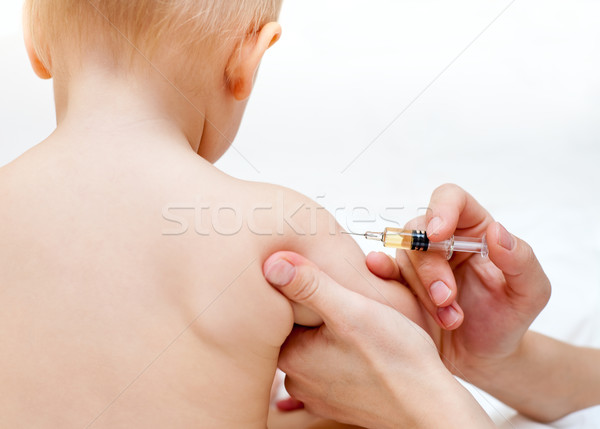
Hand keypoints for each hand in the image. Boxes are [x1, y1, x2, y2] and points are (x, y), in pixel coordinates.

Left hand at [263, 251, 493, 428]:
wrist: (430, 407)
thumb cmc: (395, 358)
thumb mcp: (350, 310)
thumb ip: (309, 285)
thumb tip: (271, 264)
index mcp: (291, 357)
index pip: (283, 312)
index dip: (304, 291)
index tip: (327, 285)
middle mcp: (297, 380)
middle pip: (299, 330)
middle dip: (319, 312)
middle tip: (348, 302)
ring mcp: (317, 393)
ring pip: (317, 347)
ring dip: (333, 333)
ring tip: (360, 324)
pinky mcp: (338, 400)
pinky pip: (333, 367)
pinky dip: (345, 354)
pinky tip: (366, 348)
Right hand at [366, 184, 550, 383]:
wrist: (482, 359)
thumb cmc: (507, 319)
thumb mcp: (531, 292)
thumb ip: (522, 260)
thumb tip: (497, 232)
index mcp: (475, 230)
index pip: (452, 199)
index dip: (441, 209)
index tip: (438, 234)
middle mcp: (443, 240)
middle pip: (420, 230)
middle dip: (431, 267)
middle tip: (446, 298)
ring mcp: (419, 262)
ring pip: (404, 255)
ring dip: (422, 289)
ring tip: (449, 320)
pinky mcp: (401, 283)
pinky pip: (384, 270)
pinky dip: (381, 271)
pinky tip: (378, 272)